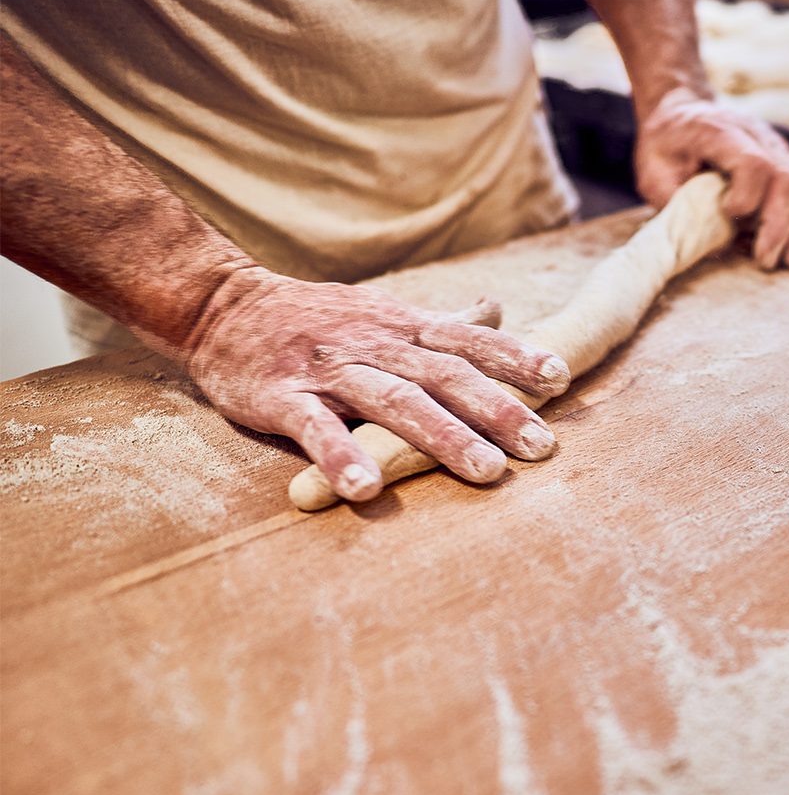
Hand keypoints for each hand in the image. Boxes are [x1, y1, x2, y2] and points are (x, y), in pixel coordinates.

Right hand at [179, 267, 570, 502]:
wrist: (221, 305)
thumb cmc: (317, 319)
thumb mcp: (384, 312)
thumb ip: (443, 322)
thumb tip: (498, 311)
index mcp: (402, 327)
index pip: (467, 340)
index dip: (514, 356)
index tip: (561, 377)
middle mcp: (374, 345)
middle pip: (443, 375)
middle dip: (496, 410)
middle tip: (542, 446)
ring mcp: (329, 371)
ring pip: (393, 400)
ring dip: (441, 436)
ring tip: (485, 472)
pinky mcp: (281, 397)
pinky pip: (314, 428)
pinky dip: (339, 457)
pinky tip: (364, 489)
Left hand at [634, 87, 788, 270]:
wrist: (681, 111)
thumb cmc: (666, 144)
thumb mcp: (653, 171)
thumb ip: (676, 203)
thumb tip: (705, 240)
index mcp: (719, 132)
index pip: (753, 162)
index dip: (748, 196)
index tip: (730, 216)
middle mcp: (756, 135)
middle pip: (786, 178)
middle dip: (780, 226)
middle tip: (767, 260)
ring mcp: (775, 146)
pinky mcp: (785, 160)